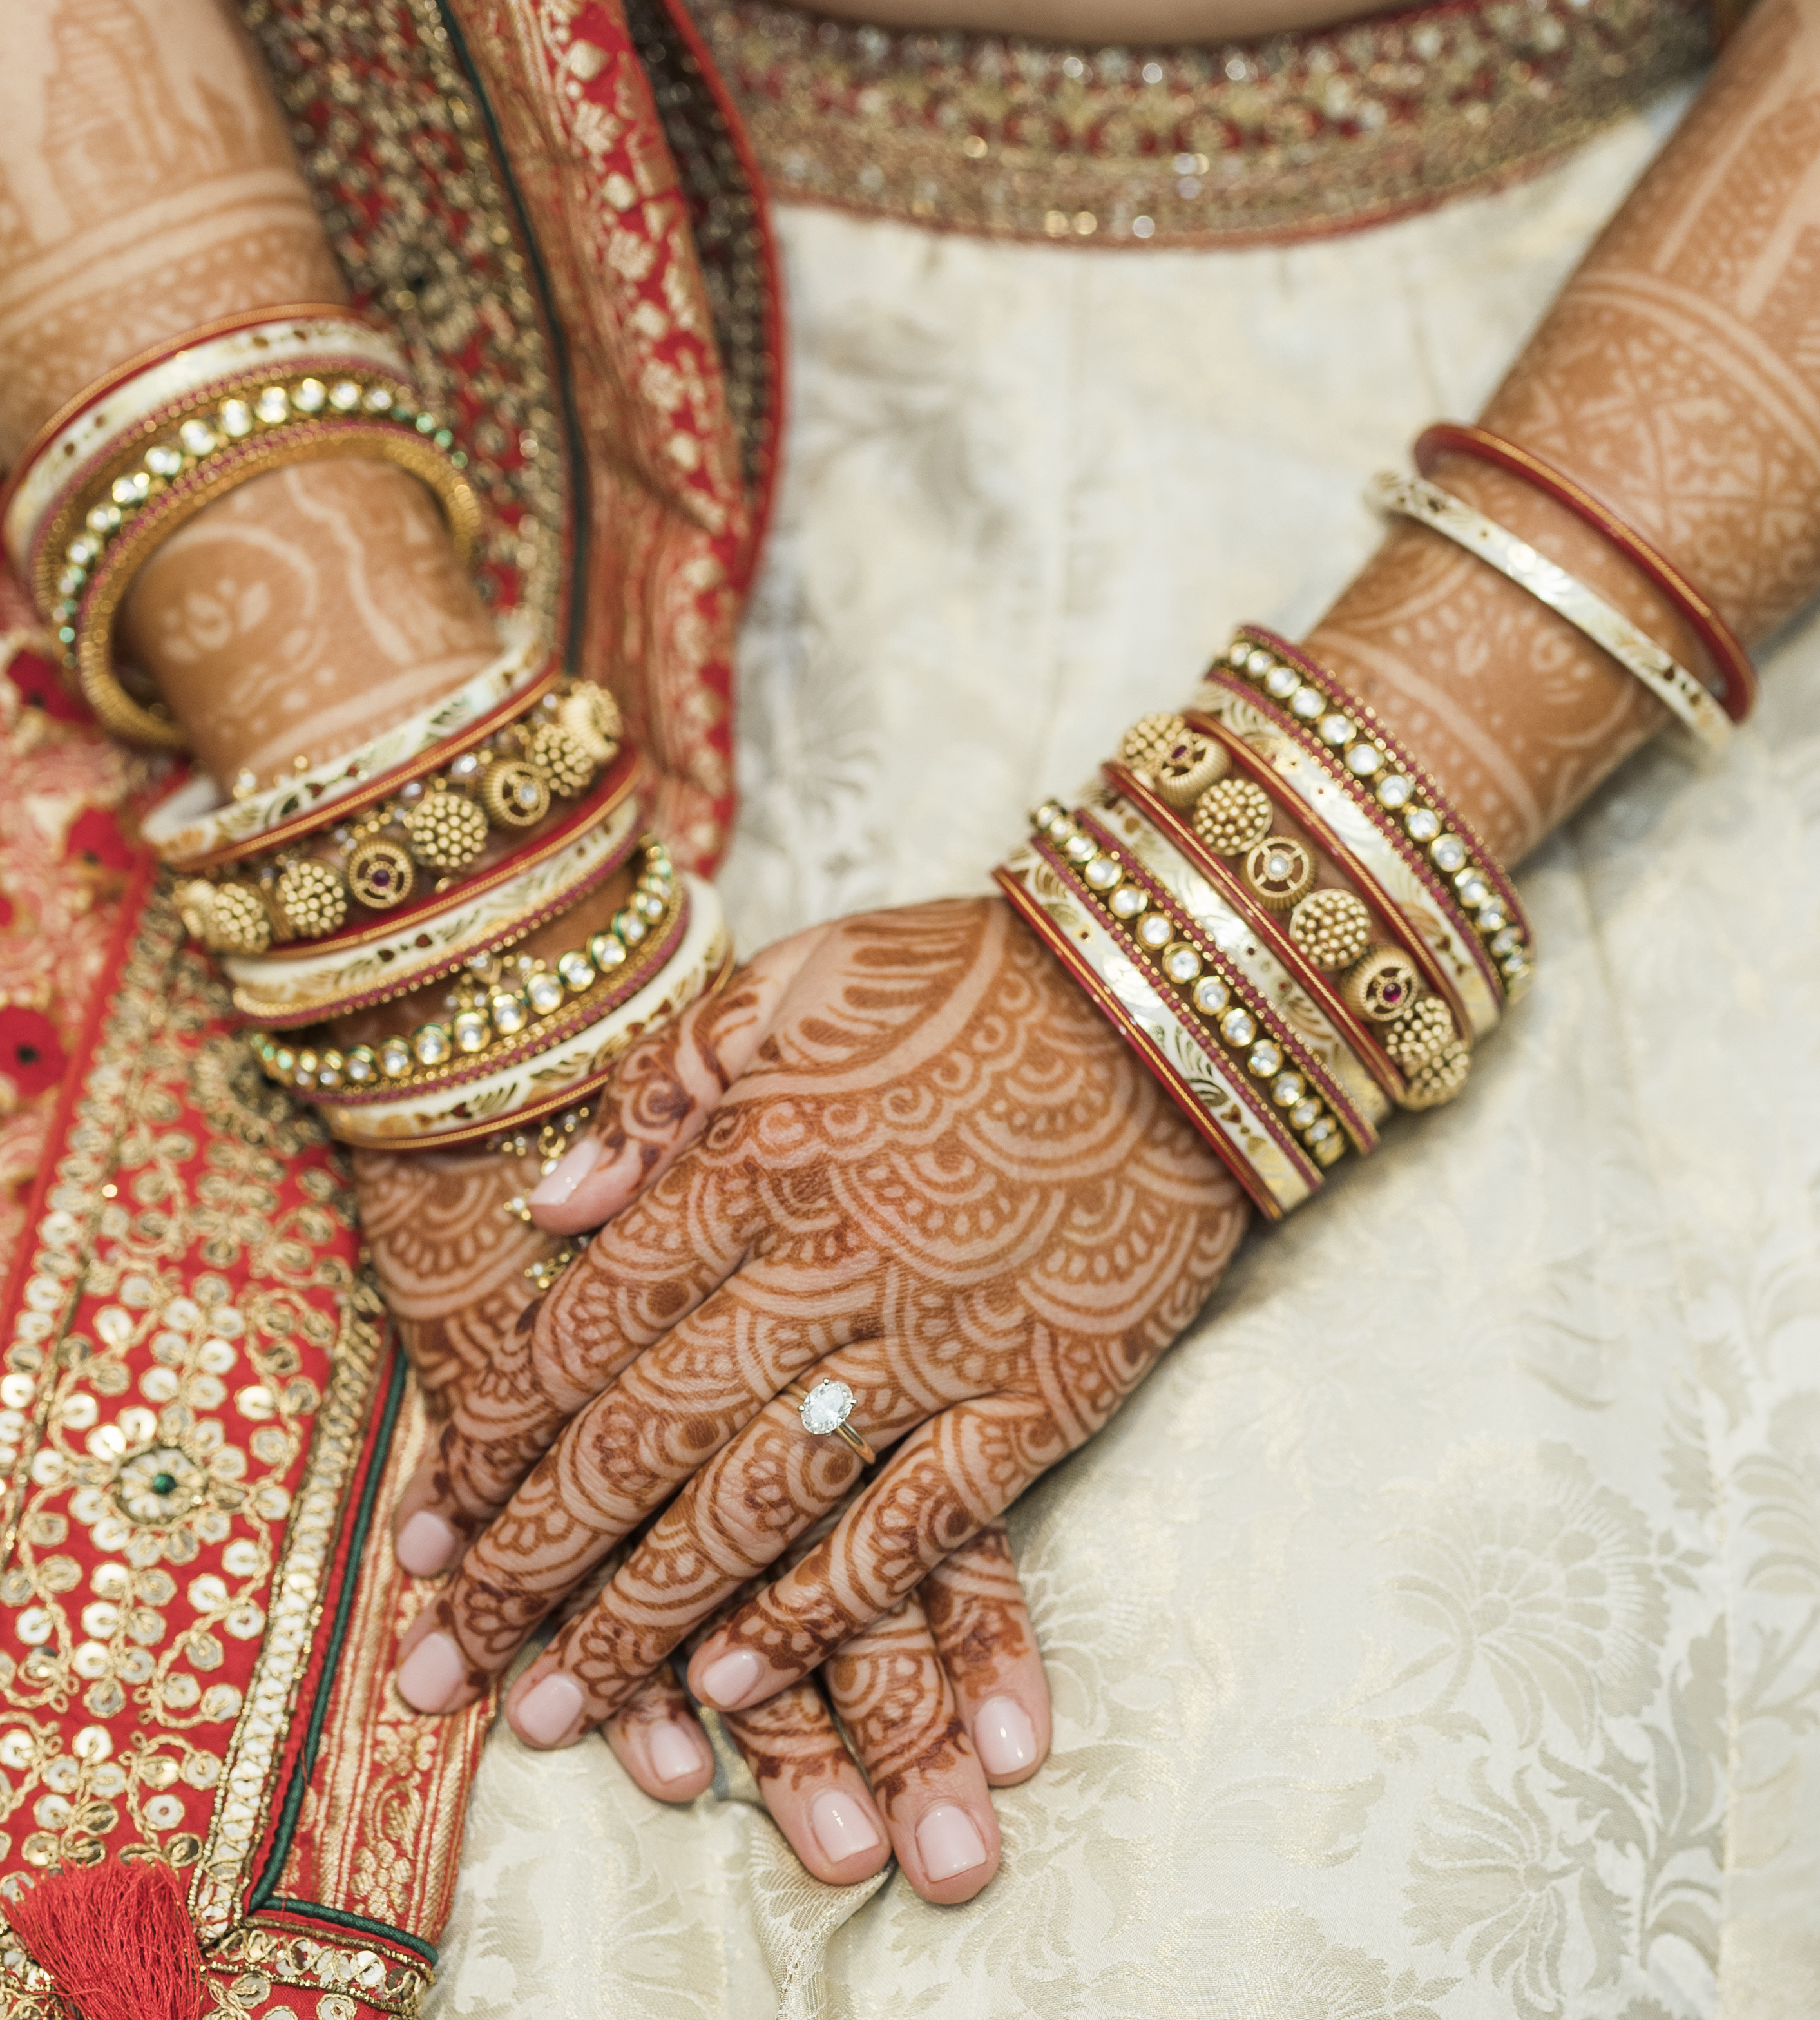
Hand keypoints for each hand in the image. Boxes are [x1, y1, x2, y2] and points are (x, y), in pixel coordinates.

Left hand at [390, 896, 1243, 1747]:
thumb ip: (662, 1094)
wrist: (1173, 1005)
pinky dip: (820, 1612)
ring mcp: (935, 1343)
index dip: (495, 1440)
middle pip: (643, 1439)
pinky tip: (738, 1680)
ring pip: (755, 1505)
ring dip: (646, 1617)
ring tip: (562, 1712)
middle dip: (533, 1566)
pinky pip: (912, 1528)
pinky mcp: (1037, 1397)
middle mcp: (824, 1264)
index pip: (584, 1331)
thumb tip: (549, 1211)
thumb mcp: (793, 985)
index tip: (432, 1526)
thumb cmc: (970, 983)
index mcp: (751, 1162)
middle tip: (452, 1668)